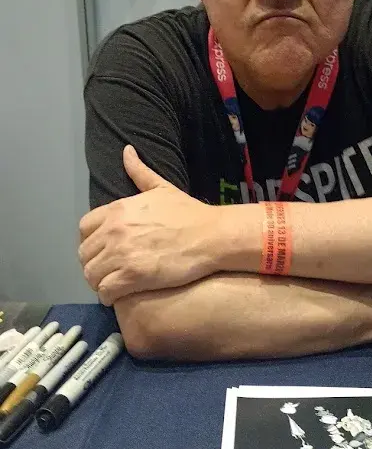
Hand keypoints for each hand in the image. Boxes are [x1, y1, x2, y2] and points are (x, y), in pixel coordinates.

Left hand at [79, 146, 217, 304]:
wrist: (211, 235)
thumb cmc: (189, 213)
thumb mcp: (161, 187)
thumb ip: (139, 172)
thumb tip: (126, 151)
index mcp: (117, 210)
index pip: (84, 229)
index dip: (91, 241)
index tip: (104, 249)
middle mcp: (114, 230)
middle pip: (85, 254)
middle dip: (94, 263)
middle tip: (109, 270)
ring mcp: (121, 254)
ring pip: (91, 275)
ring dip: (99, 282)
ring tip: (113, 285)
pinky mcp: (132, 276)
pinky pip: (105, 291)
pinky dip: (108, 296)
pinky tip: (118, 296)